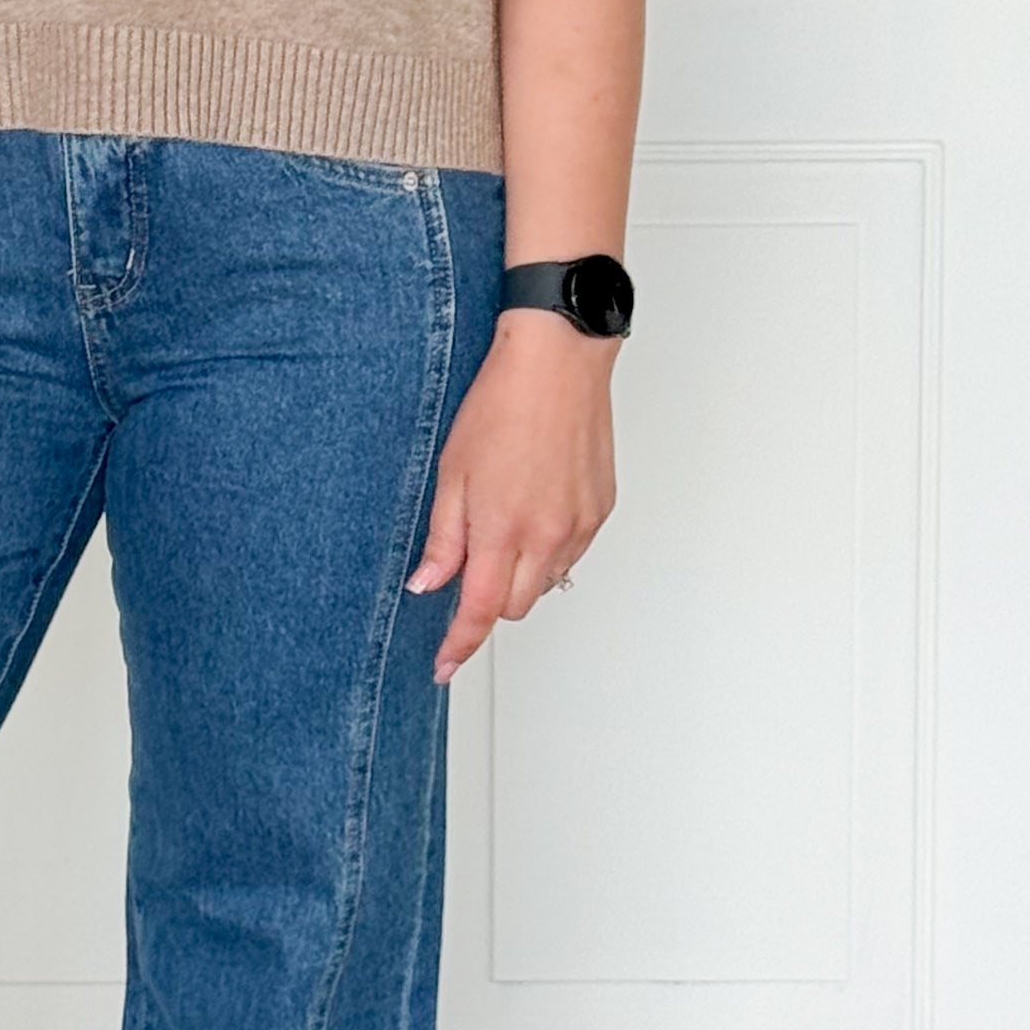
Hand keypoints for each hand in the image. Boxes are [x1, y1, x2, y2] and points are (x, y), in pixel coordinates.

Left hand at [405, 315, 614, 682]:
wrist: (557, 362)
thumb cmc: (502, 404)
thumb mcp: (452, 472)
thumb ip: (443, 537)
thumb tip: (429, 583)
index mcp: (504, 529)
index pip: (480, 611)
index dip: (459, 645)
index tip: (444, 667)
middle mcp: (549, 536)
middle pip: (516, 606)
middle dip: (489, 600)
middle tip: (468, 560)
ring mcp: (580, 525)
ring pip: (546, 581)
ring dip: (520, 572)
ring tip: (503, 517)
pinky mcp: (600, 510)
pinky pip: (570, 552)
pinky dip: (547, 547)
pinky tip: (533, 506)